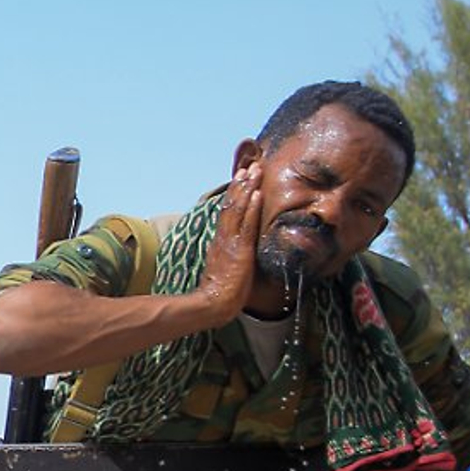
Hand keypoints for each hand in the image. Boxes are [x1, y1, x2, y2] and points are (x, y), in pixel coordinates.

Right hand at [193, 161, 262, 323]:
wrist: (213, 305)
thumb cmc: (220, 293)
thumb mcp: (225, 269)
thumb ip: (229, 257)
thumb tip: (236, 253)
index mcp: (220, 241)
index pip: (228, 211)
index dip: (235, 194)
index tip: (242, 178)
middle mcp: (223, 237)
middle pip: (232, 205)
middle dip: (241, 184)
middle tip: (250, 165)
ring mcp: (231, 242)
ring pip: (238, 210)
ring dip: (247, 189)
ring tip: (254, 171)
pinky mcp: (240, 250)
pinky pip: (247, 225)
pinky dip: (251, 208)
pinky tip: (256, 194)